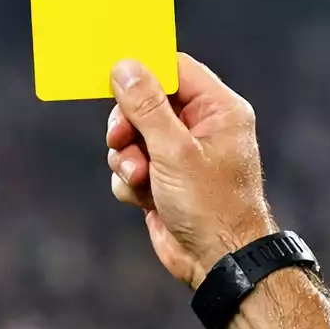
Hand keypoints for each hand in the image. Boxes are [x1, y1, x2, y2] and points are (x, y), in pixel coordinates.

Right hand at [106, 53, 278, 287]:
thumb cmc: (210, 205)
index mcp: (217, 109)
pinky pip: (131, 167)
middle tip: (119, 139)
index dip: (142, 72)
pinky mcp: (163, 182)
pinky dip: (130, 182)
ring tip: (140, 179)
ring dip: (126, 158)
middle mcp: (201, 128)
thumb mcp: (174, 150)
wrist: (218, 262)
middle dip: (128, 125)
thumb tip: (124, 66)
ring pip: (133, 138)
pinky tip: (144, 199)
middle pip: (146, 102)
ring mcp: (180, 156)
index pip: (174, 69)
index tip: (111, 79)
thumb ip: (147, 106)